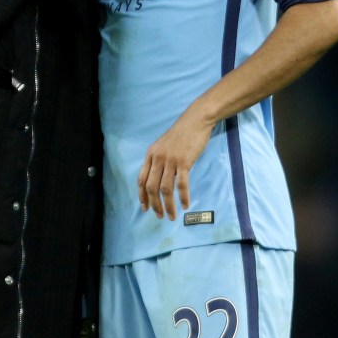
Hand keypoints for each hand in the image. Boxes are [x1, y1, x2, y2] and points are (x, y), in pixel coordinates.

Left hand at [137, 102, 213, 220]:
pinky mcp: (184, 161)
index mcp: (150, 155)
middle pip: (151, 187)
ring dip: (168, 205)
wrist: (195, 121)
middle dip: (154, 204)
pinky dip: (183, 197)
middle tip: (159, 216)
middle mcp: (157, 158)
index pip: (141, 179)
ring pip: (165, 189)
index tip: (145, 208)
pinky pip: (181, 184)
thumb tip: (156, 178)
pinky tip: (185, 205)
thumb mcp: (163, 145)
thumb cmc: (181, 134)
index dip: (142, 196)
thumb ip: (158, 160)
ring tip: (172, 215)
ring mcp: (170, 160)